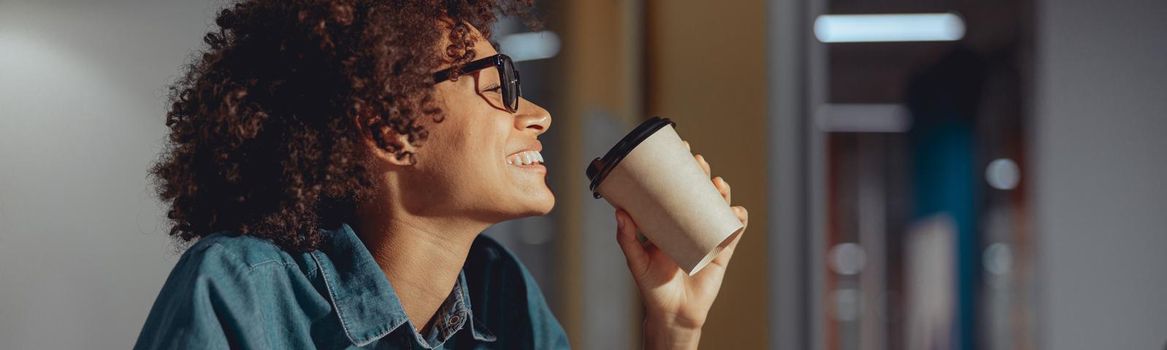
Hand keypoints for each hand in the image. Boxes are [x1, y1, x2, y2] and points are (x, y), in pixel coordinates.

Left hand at [613, 141, 748, 349]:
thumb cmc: (652, 286)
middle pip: (699, 191)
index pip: (674, 188)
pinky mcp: (722, 251)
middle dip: (701, 173)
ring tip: (717, 184)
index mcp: (668, 221)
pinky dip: (738, 219)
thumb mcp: (636, 261)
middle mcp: (689, 224)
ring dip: (722, 191)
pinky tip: (735, 211)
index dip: (679, 168)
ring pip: (718, 206)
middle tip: (698, 161)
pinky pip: (734, 231)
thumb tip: (620, 213)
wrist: (673, 313)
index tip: (678, 149)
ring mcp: (707, 235)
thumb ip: (627, 239)